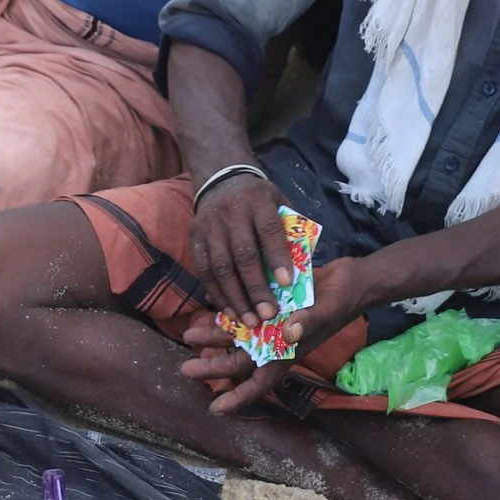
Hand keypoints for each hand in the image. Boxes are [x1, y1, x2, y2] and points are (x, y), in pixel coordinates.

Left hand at [181, 254, 370, 413]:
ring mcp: (273, 324)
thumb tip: (288, 334)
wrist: (353, 278)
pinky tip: (211, 312)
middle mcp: (277, 341)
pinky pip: (245, 314)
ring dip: (215, 340)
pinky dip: (229, 315)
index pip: (261, 380)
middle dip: (213, 367)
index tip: (216, 409)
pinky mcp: (272, 306)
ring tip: (189, 337)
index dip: (239, 396)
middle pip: (240, 360)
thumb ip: (308, 322)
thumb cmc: (344, 299)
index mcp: (289, 351)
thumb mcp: (327, 310)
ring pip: (238, 338)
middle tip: (185, 369)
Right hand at [187, 170, 293, 326]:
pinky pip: (204, 271)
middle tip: (267, 314)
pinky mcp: (195, 238)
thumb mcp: (279, 202)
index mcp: (258, 201)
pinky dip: (216, 293)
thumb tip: (304, 266)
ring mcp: (210, 227)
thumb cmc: (258, 199)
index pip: (269, 231)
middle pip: (243, 254)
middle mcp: (231, 213)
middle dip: (255, 288)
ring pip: (221, 267)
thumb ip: (289, 230)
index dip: (277, 257)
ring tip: (248, 320)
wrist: (221, 179)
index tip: (287, 283)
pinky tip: (229, 310)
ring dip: (235, 297)